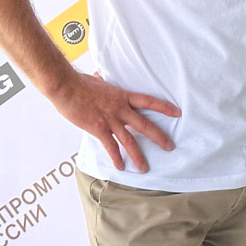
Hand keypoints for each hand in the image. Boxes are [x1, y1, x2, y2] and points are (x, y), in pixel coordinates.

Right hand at [49, 71, 179, 172]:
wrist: (66, 87)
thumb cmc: (80, 83)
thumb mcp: (97, 81)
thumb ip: (101, 82)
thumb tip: (98, 77)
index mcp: (123, 96)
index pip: (149, 101)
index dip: (165, 107)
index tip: (178, 113)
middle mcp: (120, 109)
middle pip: (145, 124)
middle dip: (159, 137)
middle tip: (170, 147)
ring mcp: (110, 119)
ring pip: (129, 140)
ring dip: (138, 155)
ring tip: (145, 168)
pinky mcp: (98, 128)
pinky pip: (110, 146)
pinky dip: (115, 157)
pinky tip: (121, 166)